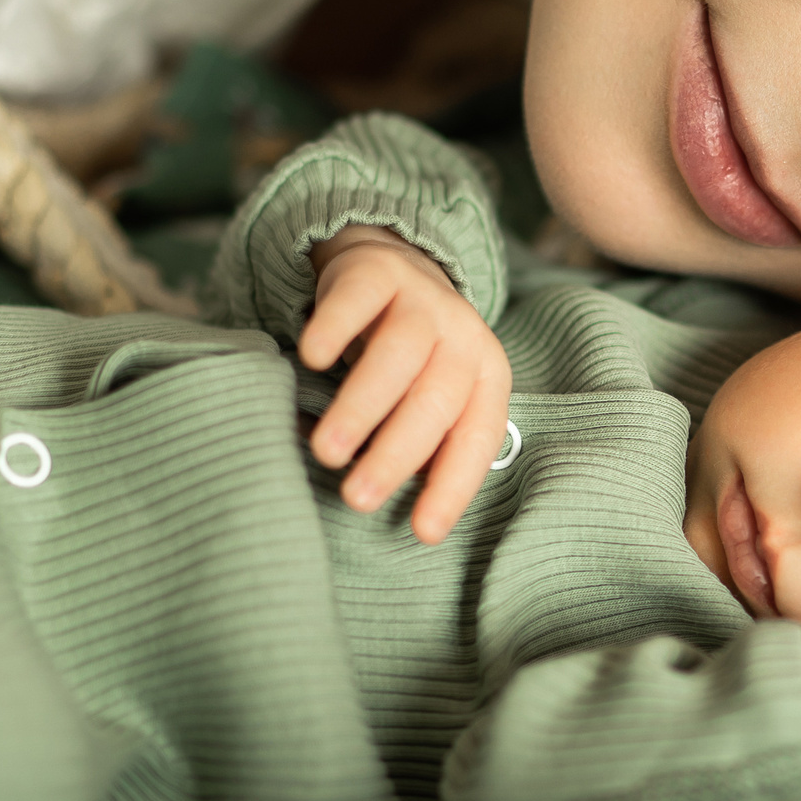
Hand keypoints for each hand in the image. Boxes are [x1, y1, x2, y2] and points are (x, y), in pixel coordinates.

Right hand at [301, 224, 513, 543]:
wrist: (393, 267)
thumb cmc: (415, 360)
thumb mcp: (435, 401)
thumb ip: (429, 448)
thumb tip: (413, 520)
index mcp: (487, 378)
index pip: (475, 438)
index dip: (452, 487)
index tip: (422, 533)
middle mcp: (463, 337)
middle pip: (436, 400)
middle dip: (396, 455)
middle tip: (357, 498)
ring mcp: (423, 300)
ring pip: (399, 354)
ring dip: (363, 406)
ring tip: (327, 452)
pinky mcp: (378, 271)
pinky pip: (359, 300)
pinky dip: (336, 329)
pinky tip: (312, 359)